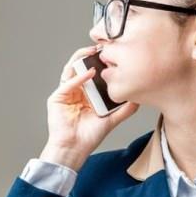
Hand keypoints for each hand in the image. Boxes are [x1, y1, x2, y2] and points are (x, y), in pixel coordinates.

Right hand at [39, 46, 138, 169]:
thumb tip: (139, 99)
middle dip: (92, 56)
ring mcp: (66, 93)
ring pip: (72, 69)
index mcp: (87, 94)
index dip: (102, 63)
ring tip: (94, 52)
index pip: (93, 73)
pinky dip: (78, 76)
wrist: (74, 149)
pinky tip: (89, 73)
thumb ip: (124, 109)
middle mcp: (76, 91)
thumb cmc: (89, 137)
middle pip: (82, 67)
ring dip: (82, 59)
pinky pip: (68, 83)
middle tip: (104, 47)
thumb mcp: (111, 120)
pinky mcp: (57, 98)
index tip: (113, 55)